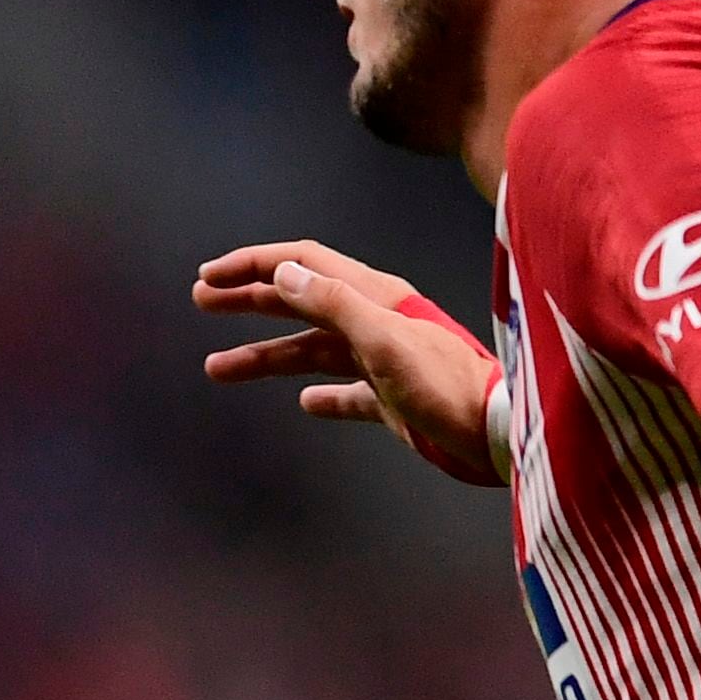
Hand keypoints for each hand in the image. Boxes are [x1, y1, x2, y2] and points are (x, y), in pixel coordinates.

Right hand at [196, 240, 504, 487]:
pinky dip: (321, 395)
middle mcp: (375, 322)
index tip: (211, 276)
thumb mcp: (386, 338)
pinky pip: (346, 392)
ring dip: (264, 356)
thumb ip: (334, 303)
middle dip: (250, 299)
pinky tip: (305, 403)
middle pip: (301, 300)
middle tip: (203, 301)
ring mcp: (382, 361)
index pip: (305, 264)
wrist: (497, 434)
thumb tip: (282, 272)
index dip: (256, 264)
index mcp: (374, 297)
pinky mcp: (392, 399)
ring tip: (217, 369)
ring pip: (311, 349)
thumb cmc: (445, 384)